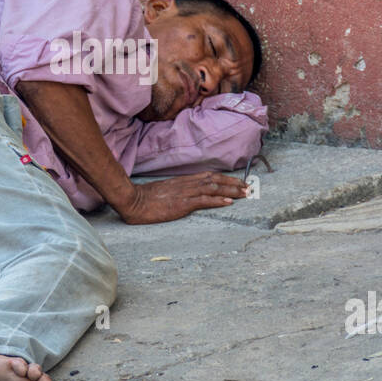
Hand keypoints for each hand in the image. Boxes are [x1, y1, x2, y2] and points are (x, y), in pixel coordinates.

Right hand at [118, 172, 248, 223]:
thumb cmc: (146, 198)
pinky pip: (204, 200)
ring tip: (245, 193)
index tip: (237, 182)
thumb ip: (178, 191)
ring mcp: (185, 193)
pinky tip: (229, 202)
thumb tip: (188, 195)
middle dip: (233, 183)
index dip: (225, 179)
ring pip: (213, 188)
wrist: (133, 201)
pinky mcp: (182, 204)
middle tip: (248, 187)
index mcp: (183, 181)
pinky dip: (218, 200)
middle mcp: (187, 184)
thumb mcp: (165, 192)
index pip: (209, 176)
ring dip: (231, 190)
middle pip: (215, 180)